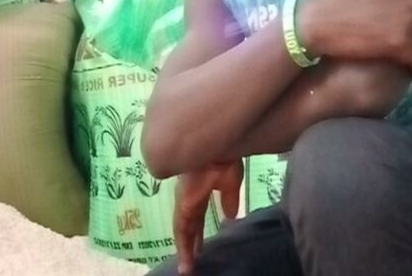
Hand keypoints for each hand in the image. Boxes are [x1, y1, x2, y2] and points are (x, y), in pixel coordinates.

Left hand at [174, 160, 242, 274]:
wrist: (214, 148)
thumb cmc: (223, 158)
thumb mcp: (230, 181)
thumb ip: (229, 198)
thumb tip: (230, 216)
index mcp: (199, 189)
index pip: (197, 216)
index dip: (198, 230)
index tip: (199, 246)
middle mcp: (189, 196)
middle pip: (188, 225)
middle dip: (189, 242)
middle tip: (190, 262)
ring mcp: (184, 200)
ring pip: (182, 229)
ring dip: (185, 248)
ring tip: (187, 267)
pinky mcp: (184, 204)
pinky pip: (181, 228)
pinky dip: (183, 244)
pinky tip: (186, 257)